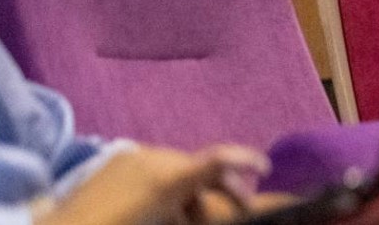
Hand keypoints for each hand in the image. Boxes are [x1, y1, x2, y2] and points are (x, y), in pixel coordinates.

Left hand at [41, 144, 268, 224]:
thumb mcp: (166, 218)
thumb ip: (197, 192)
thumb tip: (220, 182)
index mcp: (168, 178)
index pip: (218, 160)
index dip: (245, 160)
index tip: (265, 168)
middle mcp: (152, 159)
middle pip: (199, 169)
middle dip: (220, 190)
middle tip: (236, 212)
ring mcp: (130, 159)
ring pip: (177, 170)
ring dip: (191, 193)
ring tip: (189, 219)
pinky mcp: (113, 164)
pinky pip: (153, 169)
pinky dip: (167, 187)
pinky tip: (162, 210)